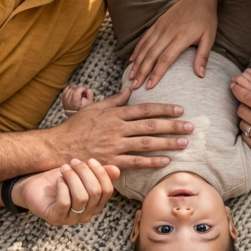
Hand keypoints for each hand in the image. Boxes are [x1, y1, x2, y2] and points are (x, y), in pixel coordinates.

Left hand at [13, 158, 119, 225]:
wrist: (33, 187)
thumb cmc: (58, 180)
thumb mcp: (79, 174)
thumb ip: (98, 173)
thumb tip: (117, 170)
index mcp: (95, 204)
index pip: (107, 190)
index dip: (101, 173)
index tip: (90, 160)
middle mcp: (86, 214)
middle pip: (95, 192)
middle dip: (85, 173)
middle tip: (73, 162)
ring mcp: (71, 219)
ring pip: (81, 197)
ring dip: (73, 178)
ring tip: (64, 169)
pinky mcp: (55, 218)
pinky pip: (65, 203)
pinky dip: (63, 188)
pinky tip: (58, 180)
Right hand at [49, 86, 193, 169]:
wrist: (59, 147)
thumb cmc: (76, 127)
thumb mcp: (94, 108)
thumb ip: (114, 100)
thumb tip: (129, 88)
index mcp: (115, 114)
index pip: (144, 109)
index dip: (163, 109)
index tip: (180, 109)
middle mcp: (117, 129)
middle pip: (150, 126)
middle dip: (172, 126)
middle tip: (190, 126)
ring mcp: (115, 146)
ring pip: (146, 143)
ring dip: (167, 143)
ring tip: (184, 143)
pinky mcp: (112, 161)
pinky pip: (136, 162)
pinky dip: (152, 162)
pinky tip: (166, 161)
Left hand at [62, 83, 93, 112]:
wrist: (78, 116)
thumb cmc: (85, 110)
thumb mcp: (91, 103)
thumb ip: (90, 94)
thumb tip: (86, 89)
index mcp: (74, 102)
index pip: (78, 89)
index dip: (83, 89)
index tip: (85, 92)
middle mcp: (68, 101)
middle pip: (73, 88)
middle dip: (79, 89)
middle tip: (83, 94)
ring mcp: (64, 100)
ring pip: (69, 88)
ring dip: (75, 89)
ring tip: (79, 94)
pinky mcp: (63, 100)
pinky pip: (65, 90)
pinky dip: (70, 89)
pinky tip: (74, 92)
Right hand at [128, 0, 218, 88]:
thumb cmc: (206, 19)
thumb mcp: (209, 38)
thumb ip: (203, 56)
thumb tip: (200, 75)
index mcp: (181, 37)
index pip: (165, 59)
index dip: (156, 73)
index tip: (149, 86)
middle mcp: (168, 32)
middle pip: (151, 55)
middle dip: (142, 72)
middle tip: (134, 86)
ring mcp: (160, 27)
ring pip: (145, 47)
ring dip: (137, 63)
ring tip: (131, 77)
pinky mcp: (157, 24)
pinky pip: (144, 38)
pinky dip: (137, 50)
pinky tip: (132, 60)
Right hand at [231, 67, 250, 99]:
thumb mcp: (242, 99)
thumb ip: (236, 91)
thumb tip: (232, 83)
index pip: (239, 79)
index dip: (234, 81)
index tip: (233, 84)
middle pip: (242, 75)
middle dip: (237, 78)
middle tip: (238, 82)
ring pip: (246, 71)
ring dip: (243, 75)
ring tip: (244, 80)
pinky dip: (248, 73)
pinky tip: (249, 78)